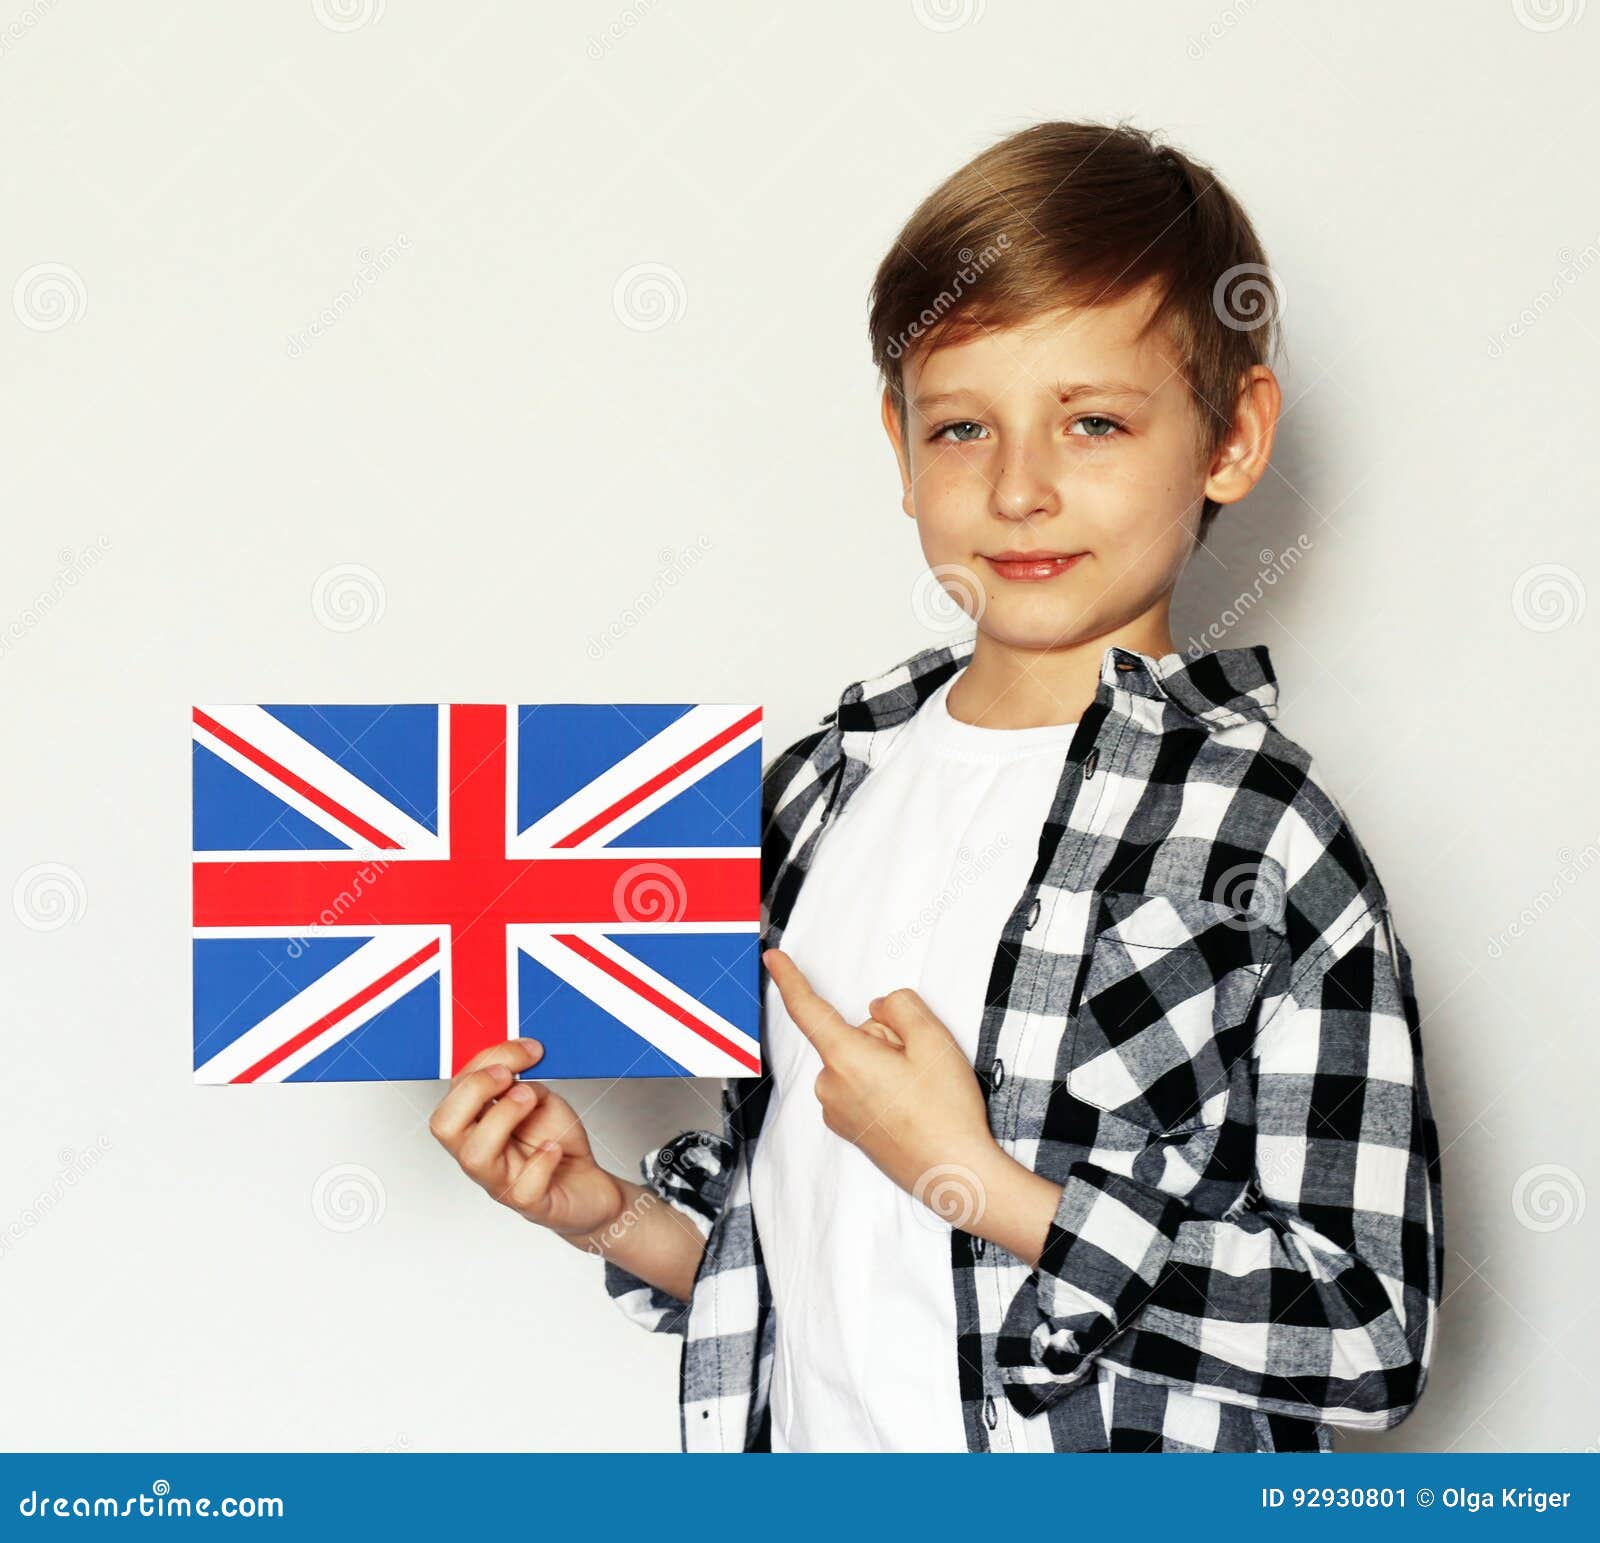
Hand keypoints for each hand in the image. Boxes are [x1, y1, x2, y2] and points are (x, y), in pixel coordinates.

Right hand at [428, 1039, 626, 1239]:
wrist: (587, 1184)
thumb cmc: (556, 1141)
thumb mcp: (539, 1101)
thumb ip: (520, 1085)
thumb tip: (511, 1070)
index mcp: (477, 1125)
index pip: (455, 1091)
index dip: (484, 1061)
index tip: (524, 1049)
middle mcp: (481, 1154)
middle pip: (445, 1125)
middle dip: (476, 1089)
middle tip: (513, 1077)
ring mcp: (502, 1182)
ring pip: (475, 1157)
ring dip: (503, 1117)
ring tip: (532, 1101)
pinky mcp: (531, 1204)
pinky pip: (523, 1189)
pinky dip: (541, 1161)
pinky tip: (553, 1147)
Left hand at [762, 948, 998, 1211]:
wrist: (955, 1174)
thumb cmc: (946, 1111)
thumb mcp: (933, 1039)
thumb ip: (899, 1006)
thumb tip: (876, 1009)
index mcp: (845, 1058)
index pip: (807, 1009)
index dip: (789, 979)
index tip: (772, 958)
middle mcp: (830, 1085)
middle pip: (851, 1036)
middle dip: (882, 1039)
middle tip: (918, 1067)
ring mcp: (836, 1111)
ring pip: (856, 1063)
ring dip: (883, 1066)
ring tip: (917, 1093)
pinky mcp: (847, 1129)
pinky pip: (857, 1088)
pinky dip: (879, 1088)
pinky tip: (908, 1108)